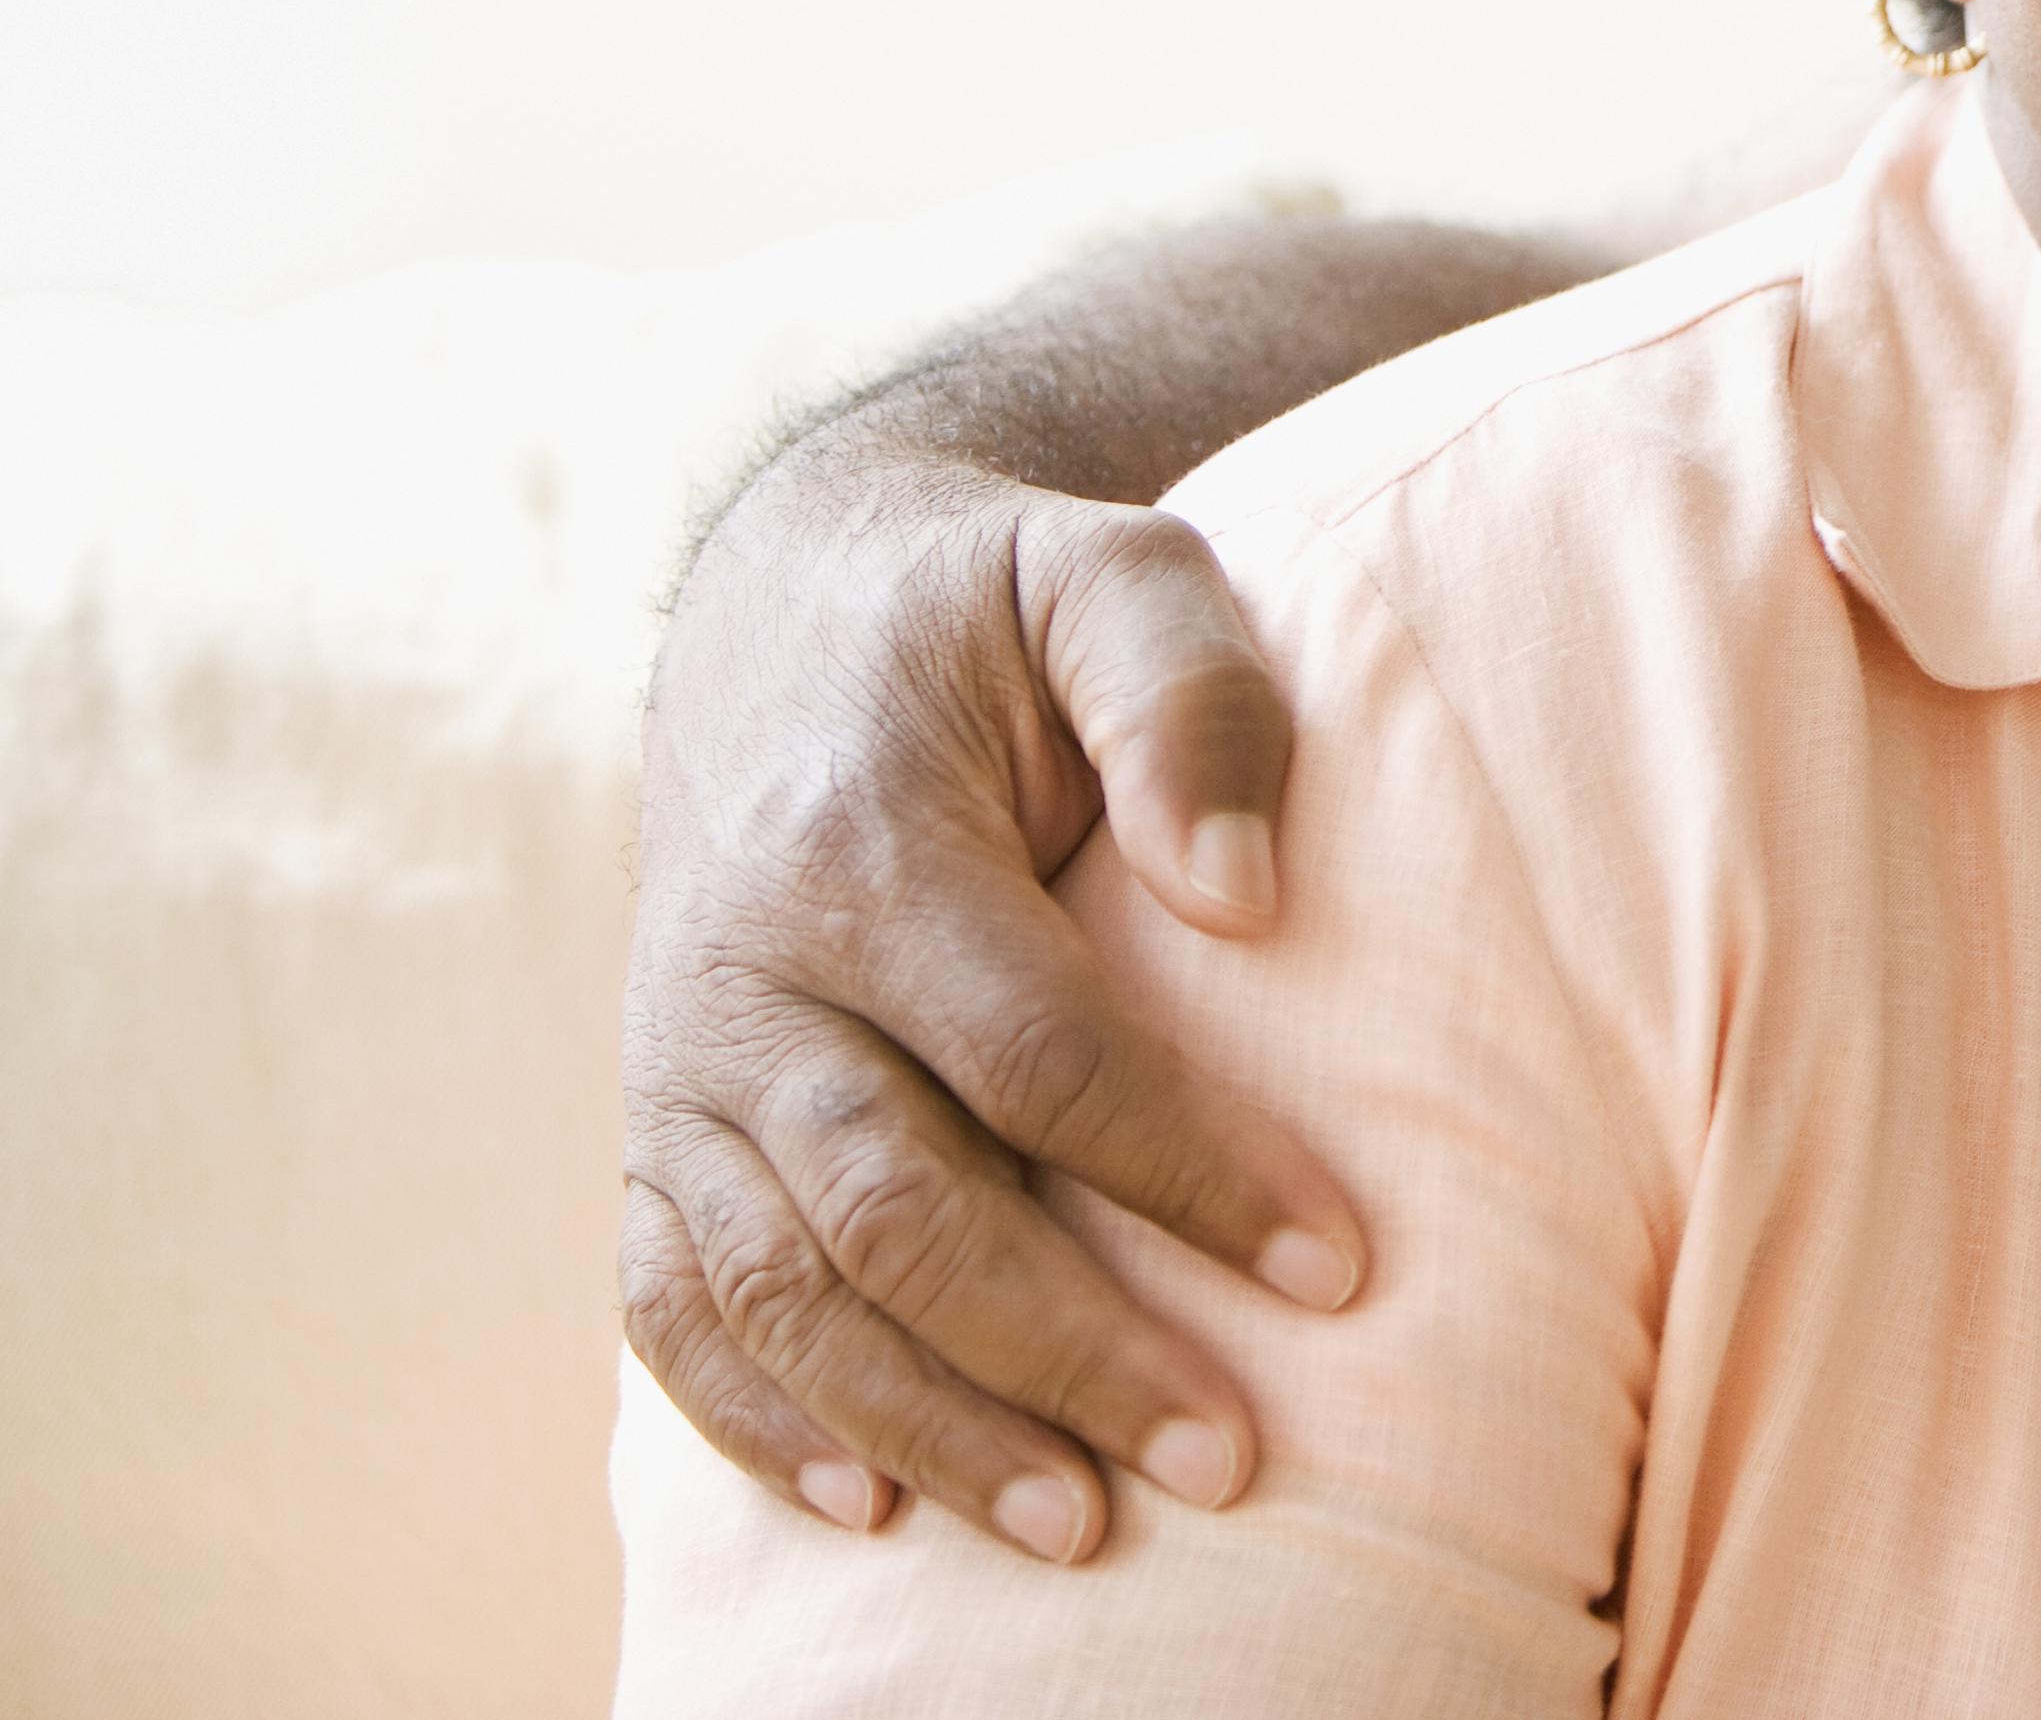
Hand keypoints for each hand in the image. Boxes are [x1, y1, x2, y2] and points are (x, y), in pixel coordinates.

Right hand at [619, 436, 1368, 1562]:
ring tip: (1081, 1528)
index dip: (1187, 1173)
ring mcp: (678, 1060)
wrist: (789, 605)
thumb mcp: (1110, 571)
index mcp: (868, 844)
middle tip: (1225, 1459)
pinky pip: (665, 1300)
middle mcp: (748, 974)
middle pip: (897, 1206)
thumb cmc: (995, 603)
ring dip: (928, 1422)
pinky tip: (868, 1503)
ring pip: (780, 1286)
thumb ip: (1187, 695)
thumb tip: (1241, 893)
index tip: (1334, 1271)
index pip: (1039, 1054)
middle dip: (1063, 1349)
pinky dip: (754, 1414)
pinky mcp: (647, 1119)